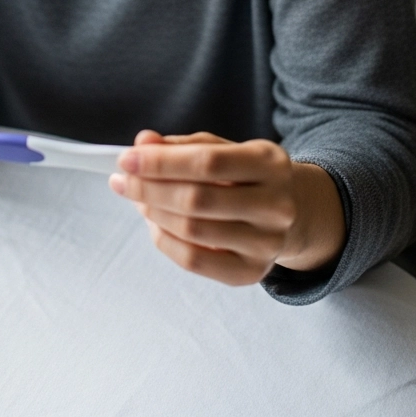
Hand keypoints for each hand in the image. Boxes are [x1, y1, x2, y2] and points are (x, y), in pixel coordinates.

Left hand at [109, 131, 346, 286]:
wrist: (293, 211)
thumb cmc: (247, 174)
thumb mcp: (223, 149)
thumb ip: (183, 146)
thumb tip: (142, 143)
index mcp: (270, 163)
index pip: (207, 162)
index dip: (161, 162)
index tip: (126, 159)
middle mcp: (275, 205)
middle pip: (196, 200)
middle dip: (149, 189)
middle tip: (121, 181)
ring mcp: (266, 244)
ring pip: (192, 231)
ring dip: (153, 212)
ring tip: (137, 199)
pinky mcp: (251, 273)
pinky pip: (194, 261)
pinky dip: (164, 240)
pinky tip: (154, 223)